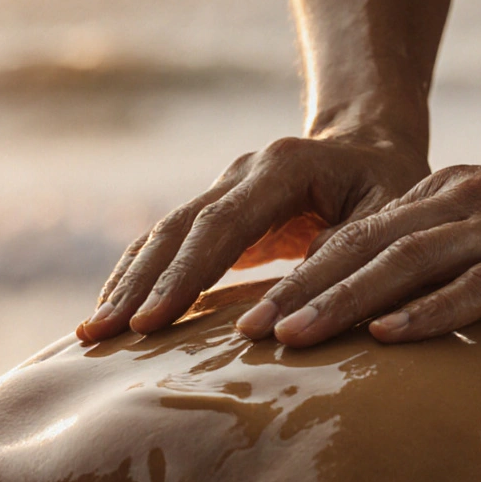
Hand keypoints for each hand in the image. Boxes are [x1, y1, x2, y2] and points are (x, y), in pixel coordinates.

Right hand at [77, 130, 429, 341]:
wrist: (373, 146)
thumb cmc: (389, 187)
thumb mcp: (385, 220)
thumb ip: (341, 262)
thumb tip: (287, 319)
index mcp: (283, 167)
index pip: (222, 225)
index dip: (184, 275)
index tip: (150, 322)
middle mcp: (243, 172)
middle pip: (178, 229)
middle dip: (139, 284)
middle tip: (101, 334)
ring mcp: (224, 189)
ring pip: (164, 235)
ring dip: (128, 283)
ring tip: (91, 333)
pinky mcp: (219, 214)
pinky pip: (171, 246)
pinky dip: (142, 278)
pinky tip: (118, 313)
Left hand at [234, 138, 480, 345]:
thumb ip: (444, 247)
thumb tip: (383, 298)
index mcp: (443, 196)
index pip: (357, 238)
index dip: (300, 275)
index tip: (252, 317)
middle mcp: (463, 204)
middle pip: (367, 249)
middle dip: (303, 290)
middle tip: (249, 333)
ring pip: (411, 263)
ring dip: (348, 300)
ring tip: (296, 336)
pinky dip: (432, 309)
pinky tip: (392, 334)